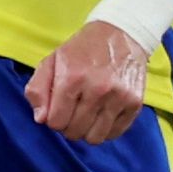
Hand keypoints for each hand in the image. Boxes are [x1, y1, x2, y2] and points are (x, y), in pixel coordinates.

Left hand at [28, 23, 147, 143]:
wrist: (121, 33)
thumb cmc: (82, 49)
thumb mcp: (52, 61)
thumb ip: (37, 89)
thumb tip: (41, 119)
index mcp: (73, 78)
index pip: (56, 122)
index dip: (53, 118)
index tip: (59, 108)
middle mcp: (98, 89)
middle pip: (75, 132)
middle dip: (69, 125)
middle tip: (73, 110)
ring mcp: (119, 97)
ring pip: (95, 138)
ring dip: (87, 130)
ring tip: (88, 115)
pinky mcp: (135, 103)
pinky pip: (115, 133)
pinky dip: (106, 129)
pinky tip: (103, 114)